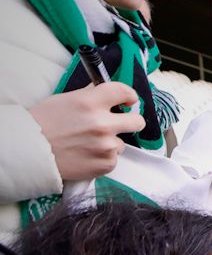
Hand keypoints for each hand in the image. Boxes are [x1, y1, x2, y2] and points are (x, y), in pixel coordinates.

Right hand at [27, 83, 142, 181]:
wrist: (31, 151)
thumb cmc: (44, 123)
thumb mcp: (64, 100)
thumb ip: (89, 95)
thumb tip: (104, 90)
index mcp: (90, 103)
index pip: (123, 92)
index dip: (129, 95)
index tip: (128, 100)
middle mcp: (102, 124)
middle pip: (137, 121)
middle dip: (131, 121)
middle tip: (121, 123)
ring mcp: (106, 145)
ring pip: (121, 142)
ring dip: (110, 142)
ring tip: (88, 143)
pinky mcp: (106, 163)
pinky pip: (114, 158)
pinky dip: (103, 157)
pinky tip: (87, 154)